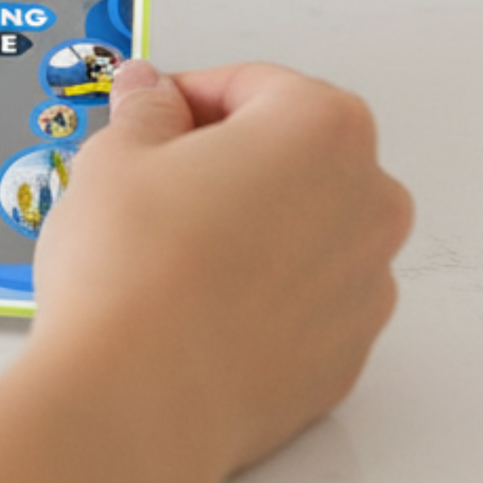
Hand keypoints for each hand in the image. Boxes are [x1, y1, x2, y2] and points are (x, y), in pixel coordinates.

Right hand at [30, 60, 412, 481]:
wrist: (139, 397)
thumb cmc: (135, 275)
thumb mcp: (113, 157)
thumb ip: (144, 112)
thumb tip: (151, 98)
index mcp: (323, 129)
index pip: (255, 86)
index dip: (188, 96)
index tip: (150, 117)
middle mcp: (369, 203)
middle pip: (296, 156)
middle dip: (232, 160)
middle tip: (155, 184)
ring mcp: (366, 287)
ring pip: (305, 232)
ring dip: (251, 229)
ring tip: (169, 254)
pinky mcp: (345, 356)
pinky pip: (304, 303)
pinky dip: (259, 296)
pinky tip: (193, 307)